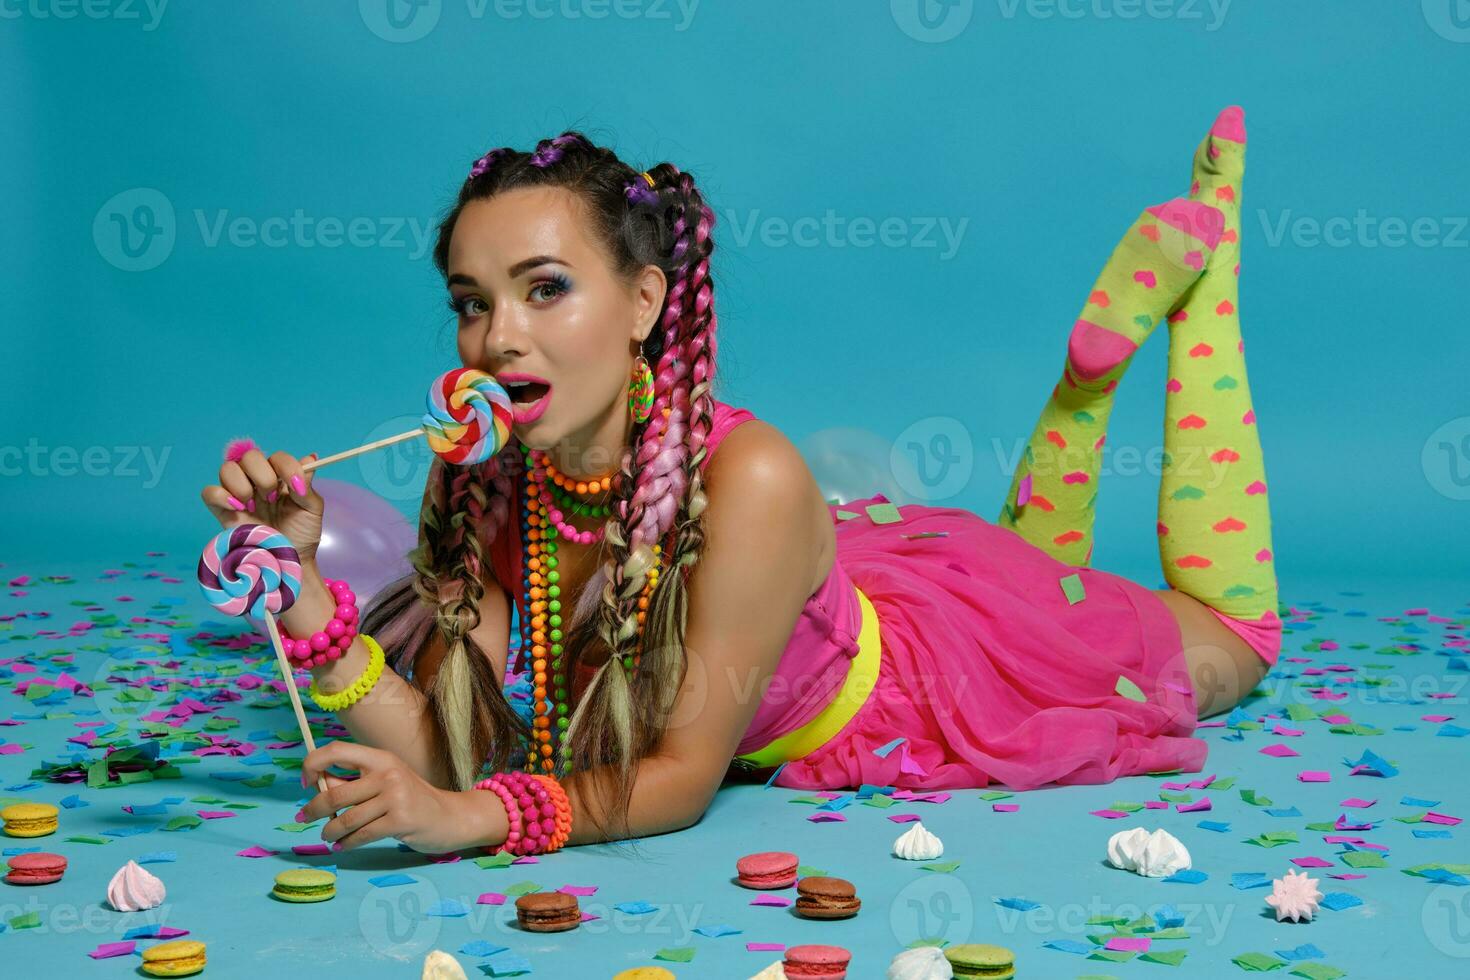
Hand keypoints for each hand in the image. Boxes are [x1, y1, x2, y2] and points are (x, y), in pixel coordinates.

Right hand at [201, 446, 323, 564]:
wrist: (288, 561)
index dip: (286, 466)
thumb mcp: (311, 509)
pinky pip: (209, 491)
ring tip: (254, 507)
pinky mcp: (223, 511)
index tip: (296, 486)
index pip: (277, 457)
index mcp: (280, 477)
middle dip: (263, 475)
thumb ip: (306, 484)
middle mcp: (257, 481)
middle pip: (249, 456)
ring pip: (228, 468)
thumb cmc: (302, 534)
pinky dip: (220, 495)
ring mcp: (238, 495)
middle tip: (272, 498)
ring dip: (242, 485)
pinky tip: (238, 508)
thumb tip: (310, 458)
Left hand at [299, 741, 502, 853]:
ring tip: (327, 837)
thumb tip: (316, 787)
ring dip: (329, 832)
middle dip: (313, 809)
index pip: (337, 750)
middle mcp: (387, 772)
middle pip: (335, 792)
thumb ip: (353, 782)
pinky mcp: (399, 820)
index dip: (313, 764)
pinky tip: (343, 846)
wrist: (450, 817)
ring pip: (346, 818)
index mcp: (381, 758)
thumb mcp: (385, 782)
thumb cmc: (411, 800)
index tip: (305, 782)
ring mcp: (395, 796)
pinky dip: (347, 844)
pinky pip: (361, 835)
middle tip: (303, 818)